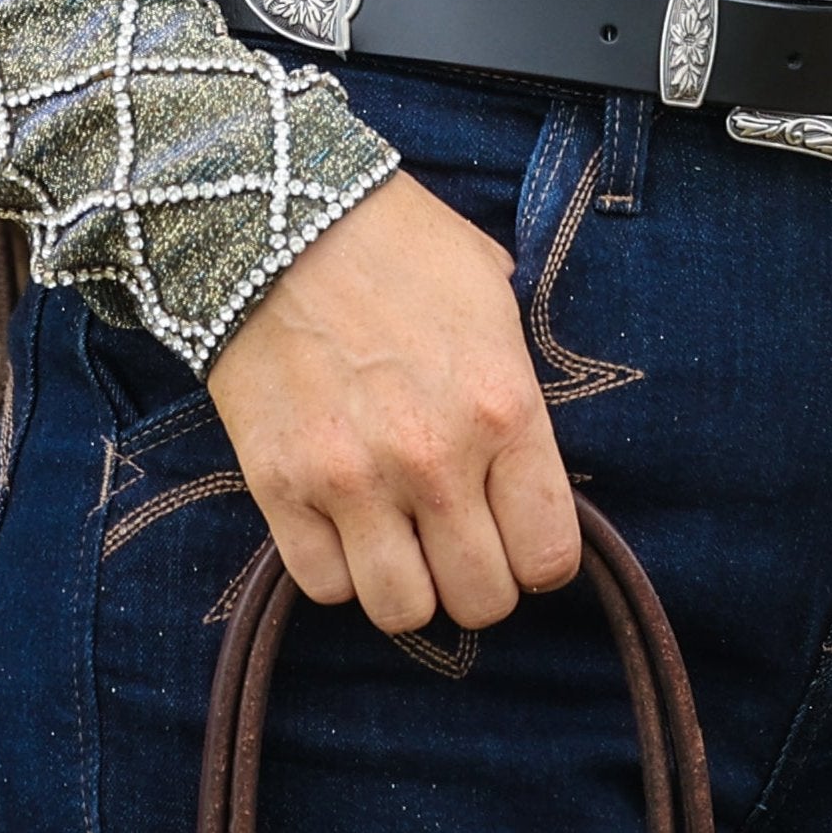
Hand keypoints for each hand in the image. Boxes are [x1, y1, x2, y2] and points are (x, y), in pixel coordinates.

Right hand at [204, 171, 574, 633]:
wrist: (281, 220)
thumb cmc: (401, 246)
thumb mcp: (493, 296)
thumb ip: (515, 384)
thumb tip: (527, 454)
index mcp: (504, 407)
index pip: (550, 555)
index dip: (542, 559)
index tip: (523, 539)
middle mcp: (435, 458)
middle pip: (480, 600)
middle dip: (480, 582)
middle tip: (464, 545)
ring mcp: (353, 480)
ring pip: (403, 612)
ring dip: (410, 585)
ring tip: (405, 542)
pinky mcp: (281, 489)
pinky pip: (326, 586)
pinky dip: (341, 569)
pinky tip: (348, 523)